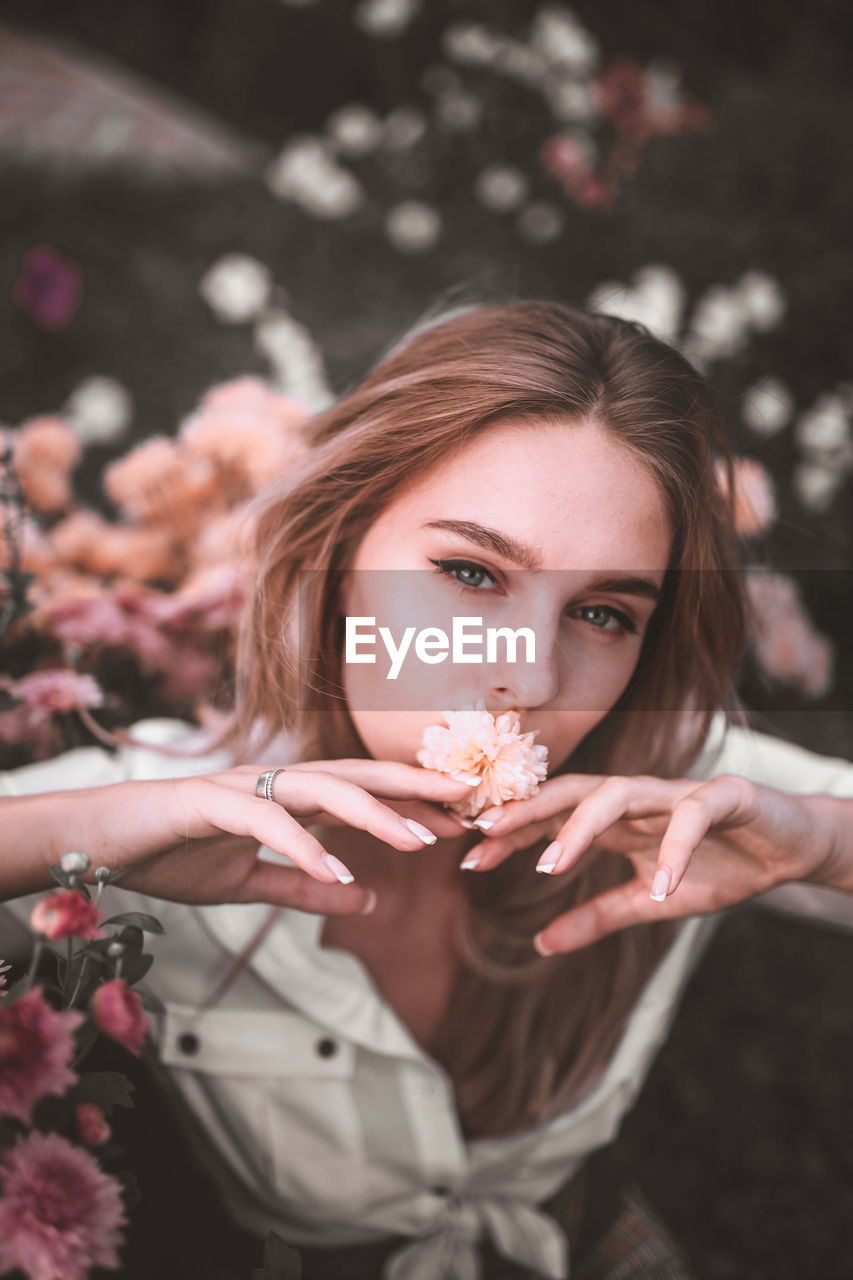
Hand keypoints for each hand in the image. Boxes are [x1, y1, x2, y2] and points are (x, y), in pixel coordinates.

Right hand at [27, 761, 472, 915]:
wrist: (100, 842)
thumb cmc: (174, 854)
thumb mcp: (250, 883)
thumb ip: (305, 886)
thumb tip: (367, 899)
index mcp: (286, 798)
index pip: (362, 793)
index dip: (411, 803)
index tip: (461, 820)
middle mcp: (272, 783)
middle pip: (355, 776)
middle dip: (413, 788)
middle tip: (467, 801)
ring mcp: (241, 787)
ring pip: (320, 790)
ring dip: (373, 814)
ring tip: (420, 840)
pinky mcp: (208, 804)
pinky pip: (265, 822)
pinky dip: (302, 845)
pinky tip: (336, 871)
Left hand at [459, 773, 837, 953]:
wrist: (790, 848)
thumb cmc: (717, 866)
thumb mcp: (649, 902)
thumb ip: (597, 917)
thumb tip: (539, 945)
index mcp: (617, 819)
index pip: (554, 816)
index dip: (512, 833)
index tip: (470, 859)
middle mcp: (640, 798)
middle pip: (572, 790)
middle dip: (527, 811)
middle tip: (486, 837)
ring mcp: (680, 793)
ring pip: (620, 790)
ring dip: (583, 826)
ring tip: (552, 865)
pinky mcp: (728, 797)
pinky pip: (694, 814)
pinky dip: (676, 848)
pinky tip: (660, 885)